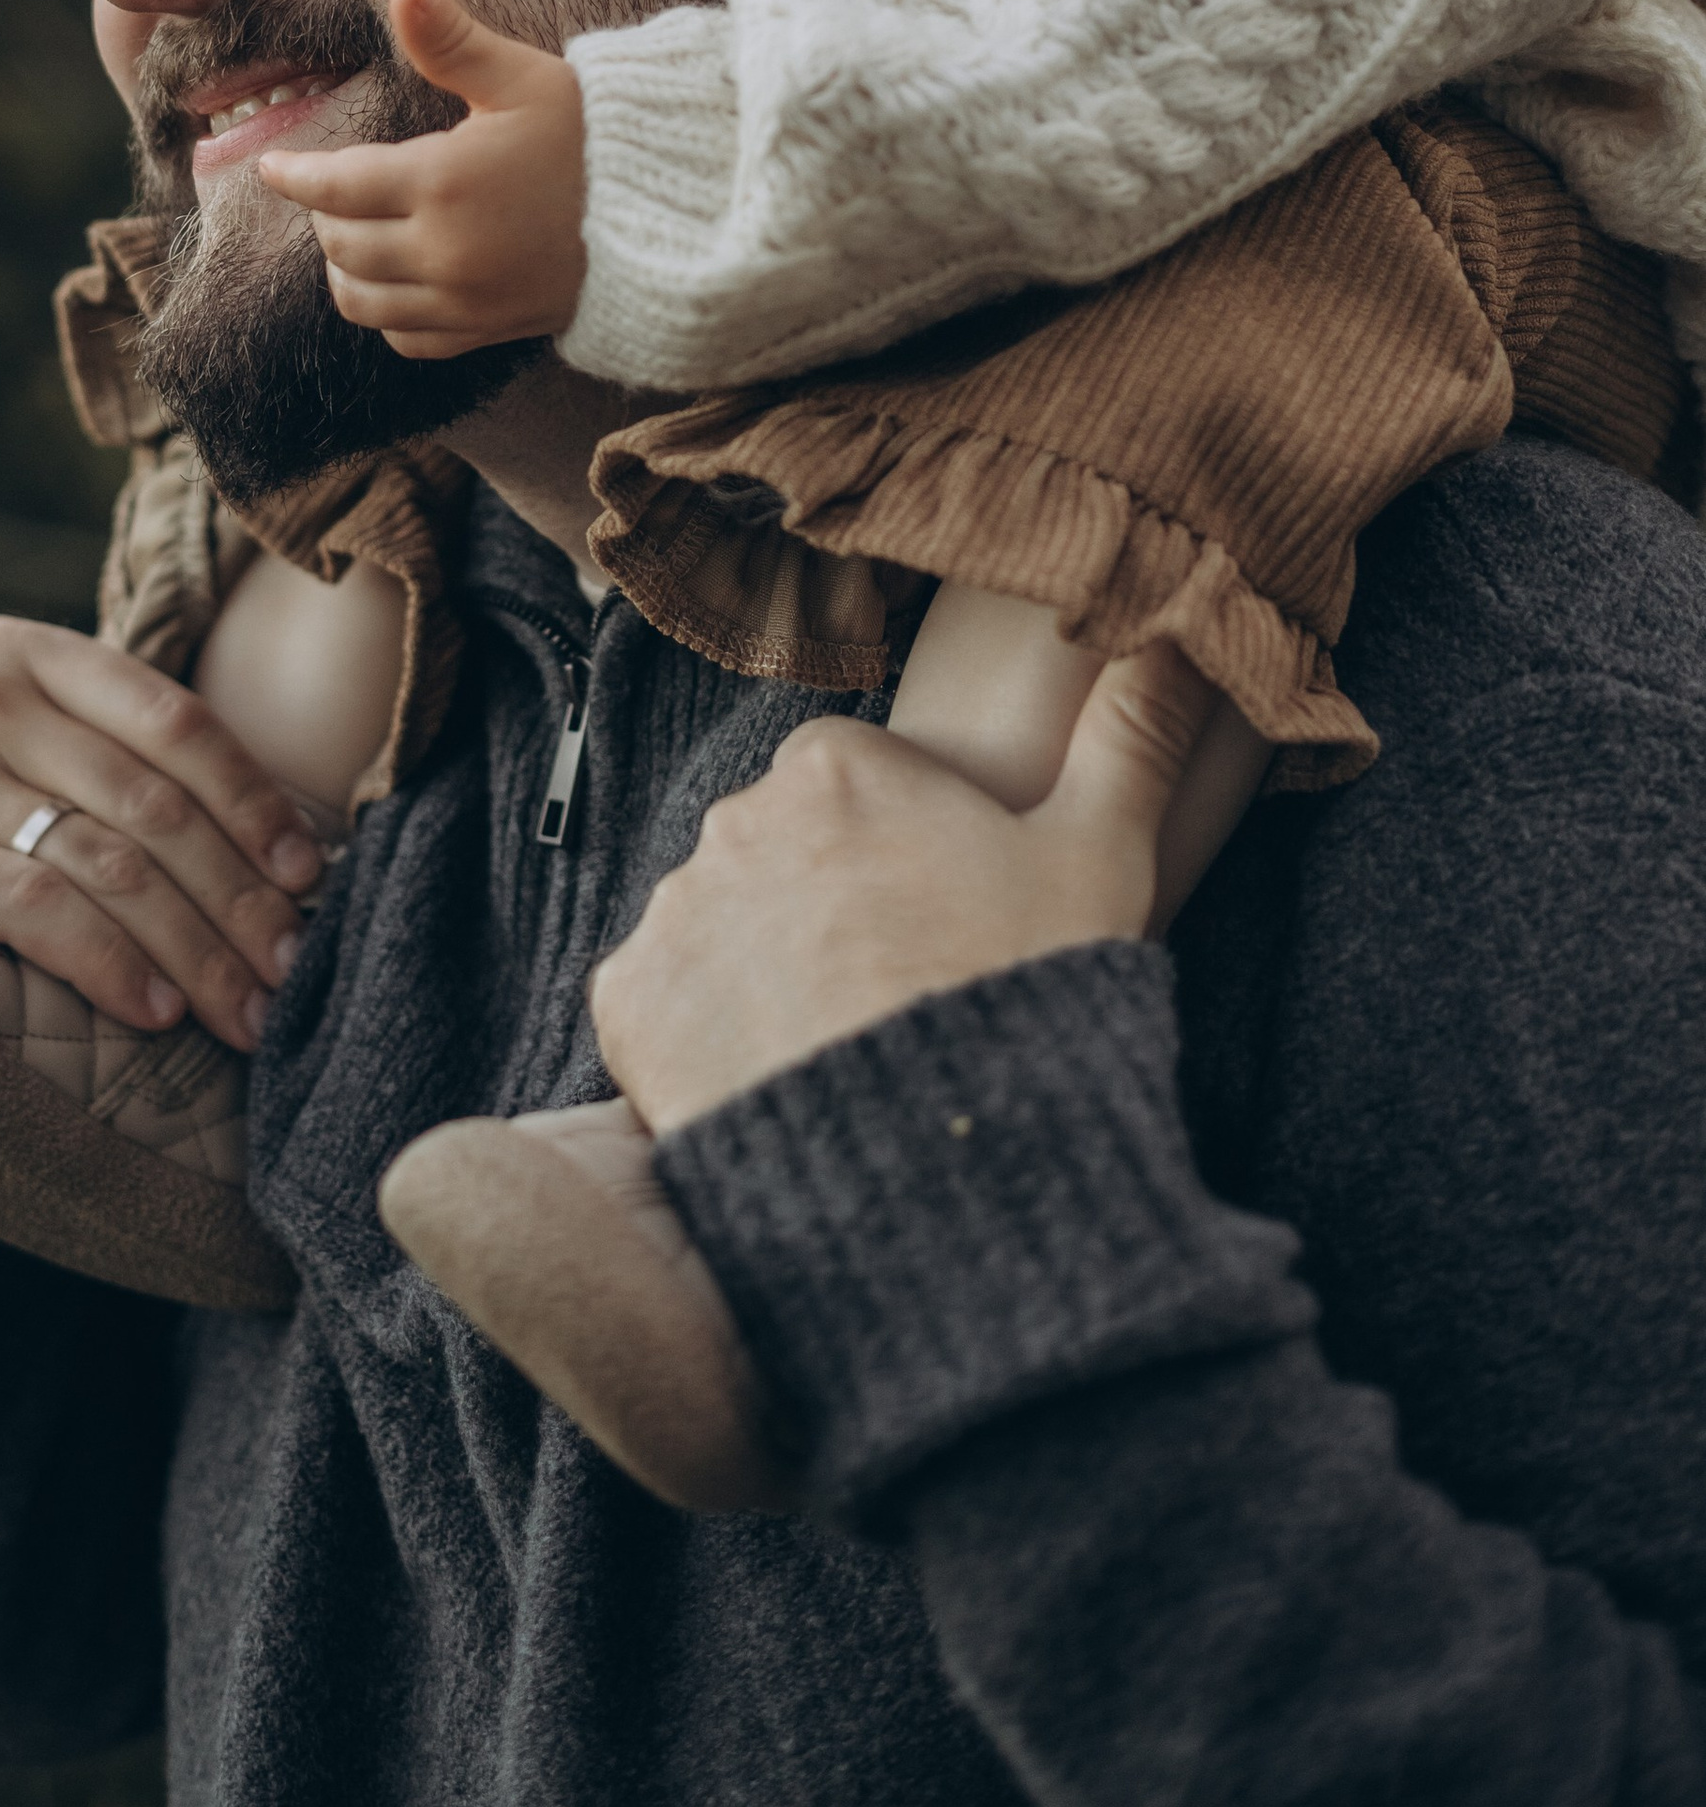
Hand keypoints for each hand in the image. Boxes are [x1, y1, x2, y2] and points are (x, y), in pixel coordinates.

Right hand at [0, 613, 325, 1050]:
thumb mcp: (51, 769)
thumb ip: (142, 779)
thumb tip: (299, 860)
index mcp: (29, 652)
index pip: (173, 720)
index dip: (253, 800)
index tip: (308, 877)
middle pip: (147, 800)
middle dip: (235, 897)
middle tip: (289, 970)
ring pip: (101, 861)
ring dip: (190, 948)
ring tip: (242, 1009)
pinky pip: (29, 906)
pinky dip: (106, 963)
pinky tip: (154, 1010)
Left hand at [257, 0, 586, 357]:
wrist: (670, 214)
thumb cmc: (594, 135)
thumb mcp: (522, 77)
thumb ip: (450, 38)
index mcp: (443, 182)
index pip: (335, 187)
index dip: (295, 176)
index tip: (271, 165)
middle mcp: (443, 252)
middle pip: (341, 244)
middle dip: (324, 214)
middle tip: (329, 187)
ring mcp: (465, 300)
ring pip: (364, 301)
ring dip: (344, 269)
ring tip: (351, 234)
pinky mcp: (488, 328)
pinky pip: (409, 339)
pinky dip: (386, 315)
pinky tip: (395, 282)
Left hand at [590, 641, 1221, 1134]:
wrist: (947, 1174)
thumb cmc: (1028, 1001)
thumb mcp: (1101, 857)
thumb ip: (1131, 731)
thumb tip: (1179, 633)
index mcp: (835, 765)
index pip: (855, 785)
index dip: (906, 855)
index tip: (944, 921)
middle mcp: (733, 819)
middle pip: (780, 851)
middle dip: (826, 907)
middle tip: (898, 989)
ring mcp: (674, 913)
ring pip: (722, 926)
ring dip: (763, 969)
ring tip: (842, 1045)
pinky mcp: (628, 1005)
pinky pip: (661, 1002)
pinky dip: (703, 1035)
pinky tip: (777, 1076)